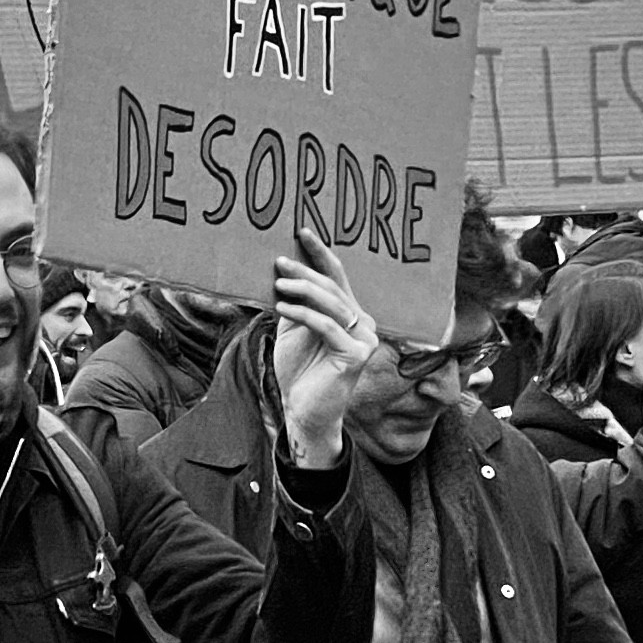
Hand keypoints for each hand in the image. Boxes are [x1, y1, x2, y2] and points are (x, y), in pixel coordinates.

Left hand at [268, 222, 383, 469]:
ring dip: (303, 289)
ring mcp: (363, 339)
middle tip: (279, 260)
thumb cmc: (298, 371)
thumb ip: (293, 304)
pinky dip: (303, 314)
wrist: (303, 411)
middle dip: (306, 270)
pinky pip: (326, 326)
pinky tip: (282, 307)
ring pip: (331, 304)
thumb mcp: (292, 330)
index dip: (320, 253)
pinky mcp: (356, 356)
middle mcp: (362, 324)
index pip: (337, 277)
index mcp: (349, 314)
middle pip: (333, 288)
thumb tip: (280, 272)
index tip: (301, 231)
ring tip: (278, 283)